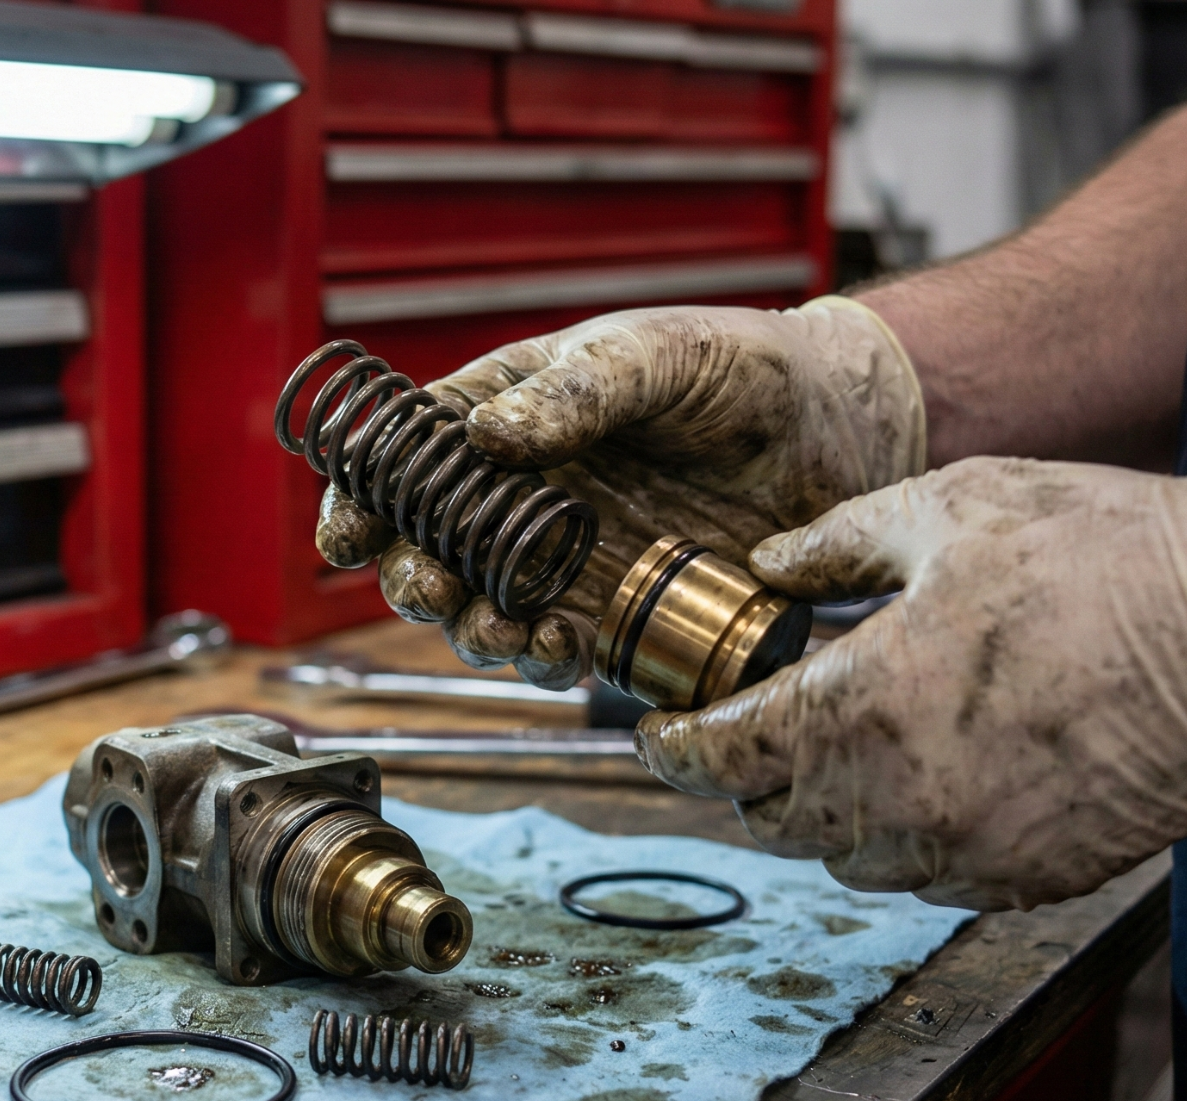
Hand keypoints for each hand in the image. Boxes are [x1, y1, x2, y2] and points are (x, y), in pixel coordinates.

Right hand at [315, 296, 924, 687]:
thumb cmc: (738, 367)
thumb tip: (486, 433)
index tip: (346, 531)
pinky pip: (559, 647)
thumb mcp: (653, 356)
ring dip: (472, 629)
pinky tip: (558, 645)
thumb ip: (575, 392)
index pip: (408, 461)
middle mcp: (524, 494)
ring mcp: (566, 556)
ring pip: (484, 609)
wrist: (840, 424)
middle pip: (430, 549)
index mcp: (508, 415)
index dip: (364, 498)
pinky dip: (544, 658)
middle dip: (412, 578)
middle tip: (427, 587)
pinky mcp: (619, 608)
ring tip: (495, 628)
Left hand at [636, 456, 1186, 910]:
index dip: (672, 747)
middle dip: (746, 774)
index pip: (721, 756)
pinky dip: (905, 840)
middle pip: (772, 817)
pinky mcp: (1032, 876)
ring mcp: (968, 851)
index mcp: (856, 709)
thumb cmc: (1100, 553)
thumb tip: (767, 567)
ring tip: (838, 751)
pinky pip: (930, 878)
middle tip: (749, 727)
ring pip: (847, 859)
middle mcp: (899, 801)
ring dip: (822, 812)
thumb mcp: (944, 510)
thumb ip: (834, 546)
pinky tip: (924, 783)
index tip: (657, 733)